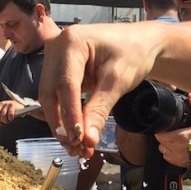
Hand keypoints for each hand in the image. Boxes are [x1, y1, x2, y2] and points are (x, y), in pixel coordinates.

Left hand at [0, 99, 20, 127]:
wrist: (20, 105)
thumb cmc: (11, 111)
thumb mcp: (3, 113)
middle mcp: (1, 104)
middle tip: (1, 124)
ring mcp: (7, 104)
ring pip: (2, 116)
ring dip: (5, 121)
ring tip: (8, 121)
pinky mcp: (12, 105)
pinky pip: (10, 115)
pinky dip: (10, 118)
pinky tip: (11, 118)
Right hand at [39, 23, 156, 157]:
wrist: (140, 43)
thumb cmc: (133, 53)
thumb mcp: (118, 82)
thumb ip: (99, 110)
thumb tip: (87, 138)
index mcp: (72, 42)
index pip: (65, 84)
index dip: (69, 114)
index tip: (77, 139)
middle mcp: (57, 47)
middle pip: (50, 93)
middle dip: (61, 124)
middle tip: (75, 147)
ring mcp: (55, 58)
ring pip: (50, 98)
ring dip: (61, 124)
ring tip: (76, 146)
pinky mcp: (59, 70)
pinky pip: (56, 96)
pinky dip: (64, 116)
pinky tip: (74, 133)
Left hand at [155, 95, 190, 167]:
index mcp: (181, 136)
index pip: (160, 135)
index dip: (161, 130)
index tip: (165, 127)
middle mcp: (177, 148)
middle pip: (160, 142)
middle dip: (164, 136)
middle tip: (171, 132)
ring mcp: (178, 157)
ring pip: (162, 150)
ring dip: (166, 145)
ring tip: (174, 140)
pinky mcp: (180, 163)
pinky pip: (167, 158)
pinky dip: (169, 153)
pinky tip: (177, 148)